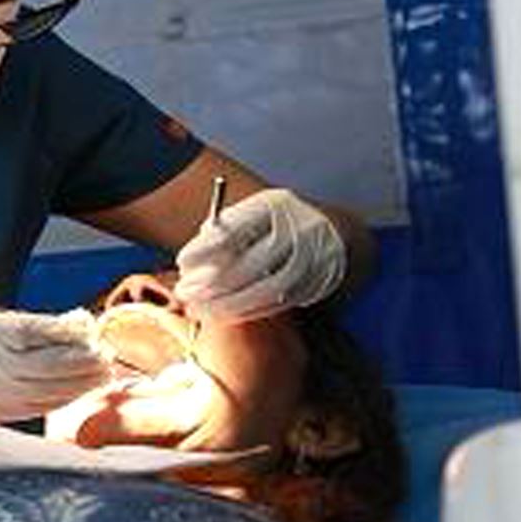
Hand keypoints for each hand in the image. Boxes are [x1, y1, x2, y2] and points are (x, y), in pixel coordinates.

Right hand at [0, 306, 109, 422]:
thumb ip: (21, 325)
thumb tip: (66, 325)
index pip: (44, 332)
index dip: (71, 331)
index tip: (90, 324)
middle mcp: (2, 368)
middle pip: (55, 363)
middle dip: (85, 358)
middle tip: (107, 351)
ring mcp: (3, 393)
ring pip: (54, 388)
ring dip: (83, 381)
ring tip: (104, 371)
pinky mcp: (3, 410)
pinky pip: (42, 405)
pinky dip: (65, 396)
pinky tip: (80, 389)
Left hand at [172, 188, 345, 323]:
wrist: (338, 234)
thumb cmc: (283, 221)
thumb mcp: (259, 211)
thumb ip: (229, 226)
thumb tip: (194, 252)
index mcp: (274, 206)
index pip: (234, 230)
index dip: (204, 250)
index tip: (182, 262)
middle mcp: (292, 231)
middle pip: (245, 263)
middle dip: (210, 282)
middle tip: (184, 292)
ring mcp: (305, 260)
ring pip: (260, 289)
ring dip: (225, 304)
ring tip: (198, 310)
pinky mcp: (311, 284)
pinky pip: (274, 302)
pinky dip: (246, 311)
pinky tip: (224, 314)